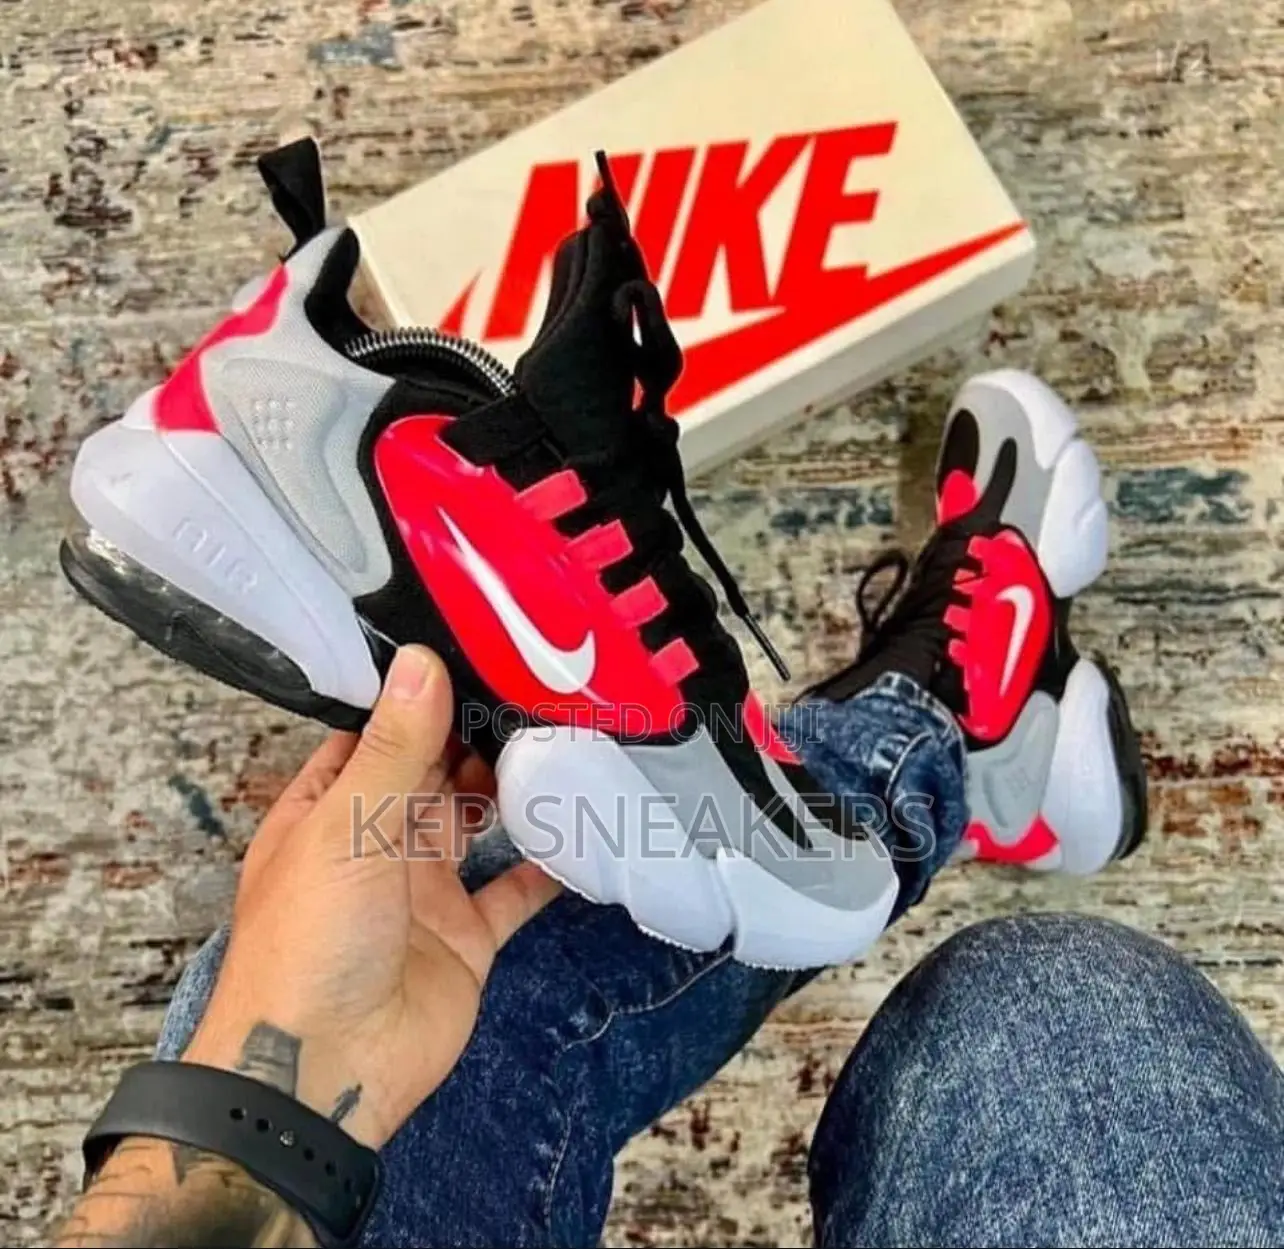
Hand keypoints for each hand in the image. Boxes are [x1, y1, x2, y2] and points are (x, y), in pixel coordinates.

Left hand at [182, 646, 559, 1148]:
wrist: (327, 1070)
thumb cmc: (312, 939)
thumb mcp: (348, 828)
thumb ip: (394, 748)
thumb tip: (422, 660)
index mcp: (329, 811)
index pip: (372, 736)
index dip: (414, 696)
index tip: (471, 649)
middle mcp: (375, 843)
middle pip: (431, 773)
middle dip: (473, 734)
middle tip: (534, 685)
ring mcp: (423, 891)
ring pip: (476, 823)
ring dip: (511, 789)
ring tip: (562, 737)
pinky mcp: (466, 937)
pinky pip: (514, 892)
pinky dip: (547, 864)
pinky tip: (582, 827)